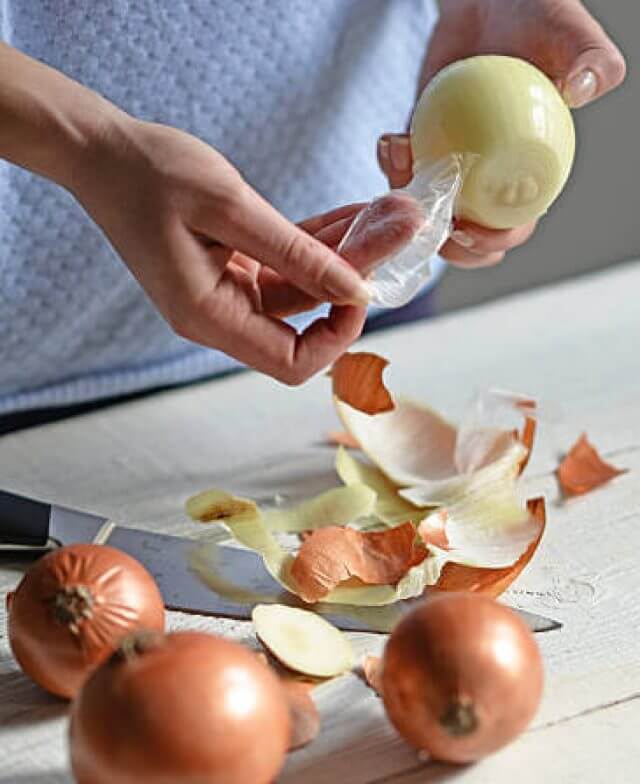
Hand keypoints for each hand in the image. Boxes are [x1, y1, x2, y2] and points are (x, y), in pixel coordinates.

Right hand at [70, 119, 377, 384]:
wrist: (101, 152)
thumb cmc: (151, 174)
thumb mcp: (228, 207)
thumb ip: (296, 253)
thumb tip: (356, 290)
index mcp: (209, 316)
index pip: (292, 362)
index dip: (337, 335)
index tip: (363, 286)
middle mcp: (219, 315)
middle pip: (305, 322)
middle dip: (353, 280)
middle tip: (398, 228)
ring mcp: (225, 292)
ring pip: (302, 289)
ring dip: (343, 254)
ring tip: (386, 212)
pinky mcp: (230, 267)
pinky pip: (286, 265)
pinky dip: (318, 243)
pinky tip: (355, 212)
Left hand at [377, 0, 625, 268]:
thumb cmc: (536, 16)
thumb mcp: (568, 32)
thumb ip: (588, 58)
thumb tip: (580, 89)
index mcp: (530, 175)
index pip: (513, 227)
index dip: (492, 242)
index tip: (467, 230)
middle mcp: (491, 180)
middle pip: (466, 236)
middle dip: (441, 244)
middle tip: (424, 216)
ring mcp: (454, 167)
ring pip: (428, 210)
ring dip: (406, 200)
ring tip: (402, 154)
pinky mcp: (423, 148)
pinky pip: (403, 171)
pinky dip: (391, 165)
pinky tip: (390, 140)